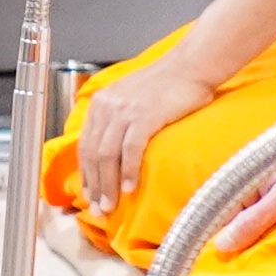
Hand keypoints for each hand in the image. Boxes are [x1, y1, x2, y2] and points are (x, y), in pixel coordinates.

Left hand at [72, 55, 212, 217]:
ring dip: (108, 185)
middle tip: (99, 209)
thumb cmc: (166, 85)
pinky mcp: (144, 115)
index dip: (86, 173)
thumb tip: (112, 153)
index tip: (89, 194)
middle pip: (93, 154)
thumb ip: (117, 119)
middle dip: (95, 185)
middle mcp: (107, 106)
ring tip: (111, 205)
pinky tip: (130, 188)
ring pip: (107, 155)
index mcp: (100, 103)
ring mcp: (124, 111)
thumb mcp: (130, 97)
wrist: (190, 67)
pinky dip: (129, 172)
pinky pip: (130, 150)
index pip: (85, 145)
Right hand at [206, 144, 275, 256]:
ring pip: (269, 224)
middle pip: (249, 219)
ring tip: (269, 263)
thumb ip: (251, 222)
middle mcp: (270, 184)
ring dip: (271, 241)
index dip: (227, 236)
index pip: (229, 211)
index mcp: (258, 176)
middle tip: (247, 268)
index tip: (224, 262)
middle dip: (249, 241)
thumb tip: (219, 246)